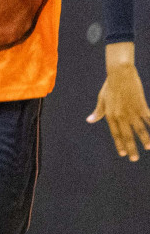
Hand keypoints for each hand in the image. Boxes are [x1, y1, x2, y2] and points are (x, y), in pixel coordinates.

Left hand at [87, 42, 149, 160]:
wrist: (119, 74)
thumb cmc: (109, 86)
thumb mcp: (102, 99)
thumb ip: (98, 112)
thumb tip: (90, 120)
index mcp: (110, 115)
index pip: (116, 133)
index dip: (120, 144)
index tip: (123, 154)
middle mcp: (120, 116)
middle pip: (127, 135)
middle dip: (131, 148)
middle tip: (134, 159)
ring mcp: (131, 111)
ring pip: (139, 129)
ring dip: (144, 139)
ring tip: (148, 148)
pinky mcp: (140, 105)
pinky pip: (148, 118)